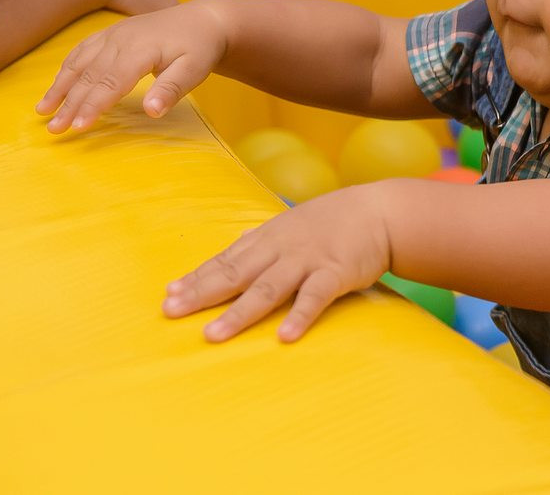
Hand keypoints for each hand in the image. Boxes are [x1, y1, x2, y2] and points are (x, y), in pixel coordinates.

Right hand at [37, 0, 226, 132]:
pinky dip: (66, 69)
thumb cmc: (201, 48)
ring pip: (80, 63)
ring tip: (43, 111)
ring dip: (60, 87)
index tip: (78, 127)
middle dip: (70, 104)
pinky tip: (57, 85)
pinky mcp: (111, 33)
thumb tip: (152, 112)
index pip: (112, 82)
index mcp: (141, 50)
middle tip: (54, 130)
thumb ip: (172, 89)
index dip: (93, 105)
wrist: (203, 19)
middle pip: (91, 76)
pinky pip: (82, 51)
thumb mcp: (196, 69)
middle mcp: (121, 39)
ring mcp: (113, 34)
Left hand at [163, 187, 390, 342]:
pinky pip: (314, 297)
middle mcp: (282, 248)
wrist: (380, 212)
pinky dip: (299, 316)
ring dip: (240, 312)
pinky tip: (284, 336)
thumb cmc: (335, 220)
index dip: (197, 278)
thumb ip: (265, 237)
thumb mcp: (294, 223)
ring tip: (214, 335)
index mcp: (269, 237)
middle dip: (202, 294)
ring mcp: (308, 260)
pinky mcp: (335, 273)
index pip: (226, 259)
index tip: (169, 295)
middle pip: (236, 273)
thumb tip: (235, 243)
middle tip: (171, 312)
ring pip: (268, 288)